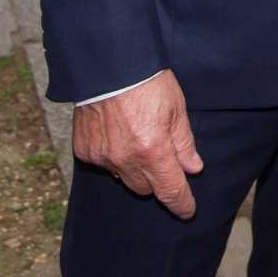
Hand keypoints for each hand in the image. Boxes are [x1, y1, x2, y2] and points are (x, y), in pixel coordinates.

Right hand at [71, 69, 202, 219]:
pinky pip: (104, 165)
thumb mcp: (176, 108)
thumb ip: (184, 143)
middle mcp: (125, 160)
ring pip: (123, 178)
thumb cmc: (147, 82)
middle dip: (157, 179)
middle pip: (145, 189)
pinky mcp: (84, 151)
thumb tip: (193, 169)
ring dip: (134, 168)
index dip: (181, 204)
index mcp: (153, 151)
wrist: (107, 66)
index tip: (187, 211)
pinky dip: (113, 157)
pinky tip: (116, 135)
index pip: (170, 190)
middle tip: (161, 156)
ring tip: (137, 139)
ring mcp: (102, 157)